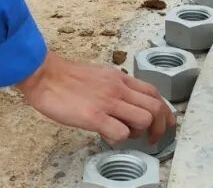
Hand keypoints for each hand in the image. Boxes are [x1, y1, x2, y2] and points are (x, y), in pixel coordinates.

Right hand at [15, 52, 174, 143]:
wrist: (45, 74)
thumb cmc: (66, 76)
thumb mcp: (99, 74)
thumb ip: (114, 86)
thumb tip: (125, 101)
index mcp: (119, 78)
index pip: (153, 92)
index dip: (165, 110)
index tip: (167, 122)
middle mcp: (118, 88)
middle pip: (155, 107)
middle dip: (160, 126)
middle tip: (152, 137)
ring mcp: (107, 102)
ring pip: (144, 119)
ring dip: (139, 132)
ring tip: (126, 134)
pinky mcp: (94, 117)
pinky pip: (120, 133)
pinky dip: (119, 139)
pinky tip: (107, 135)